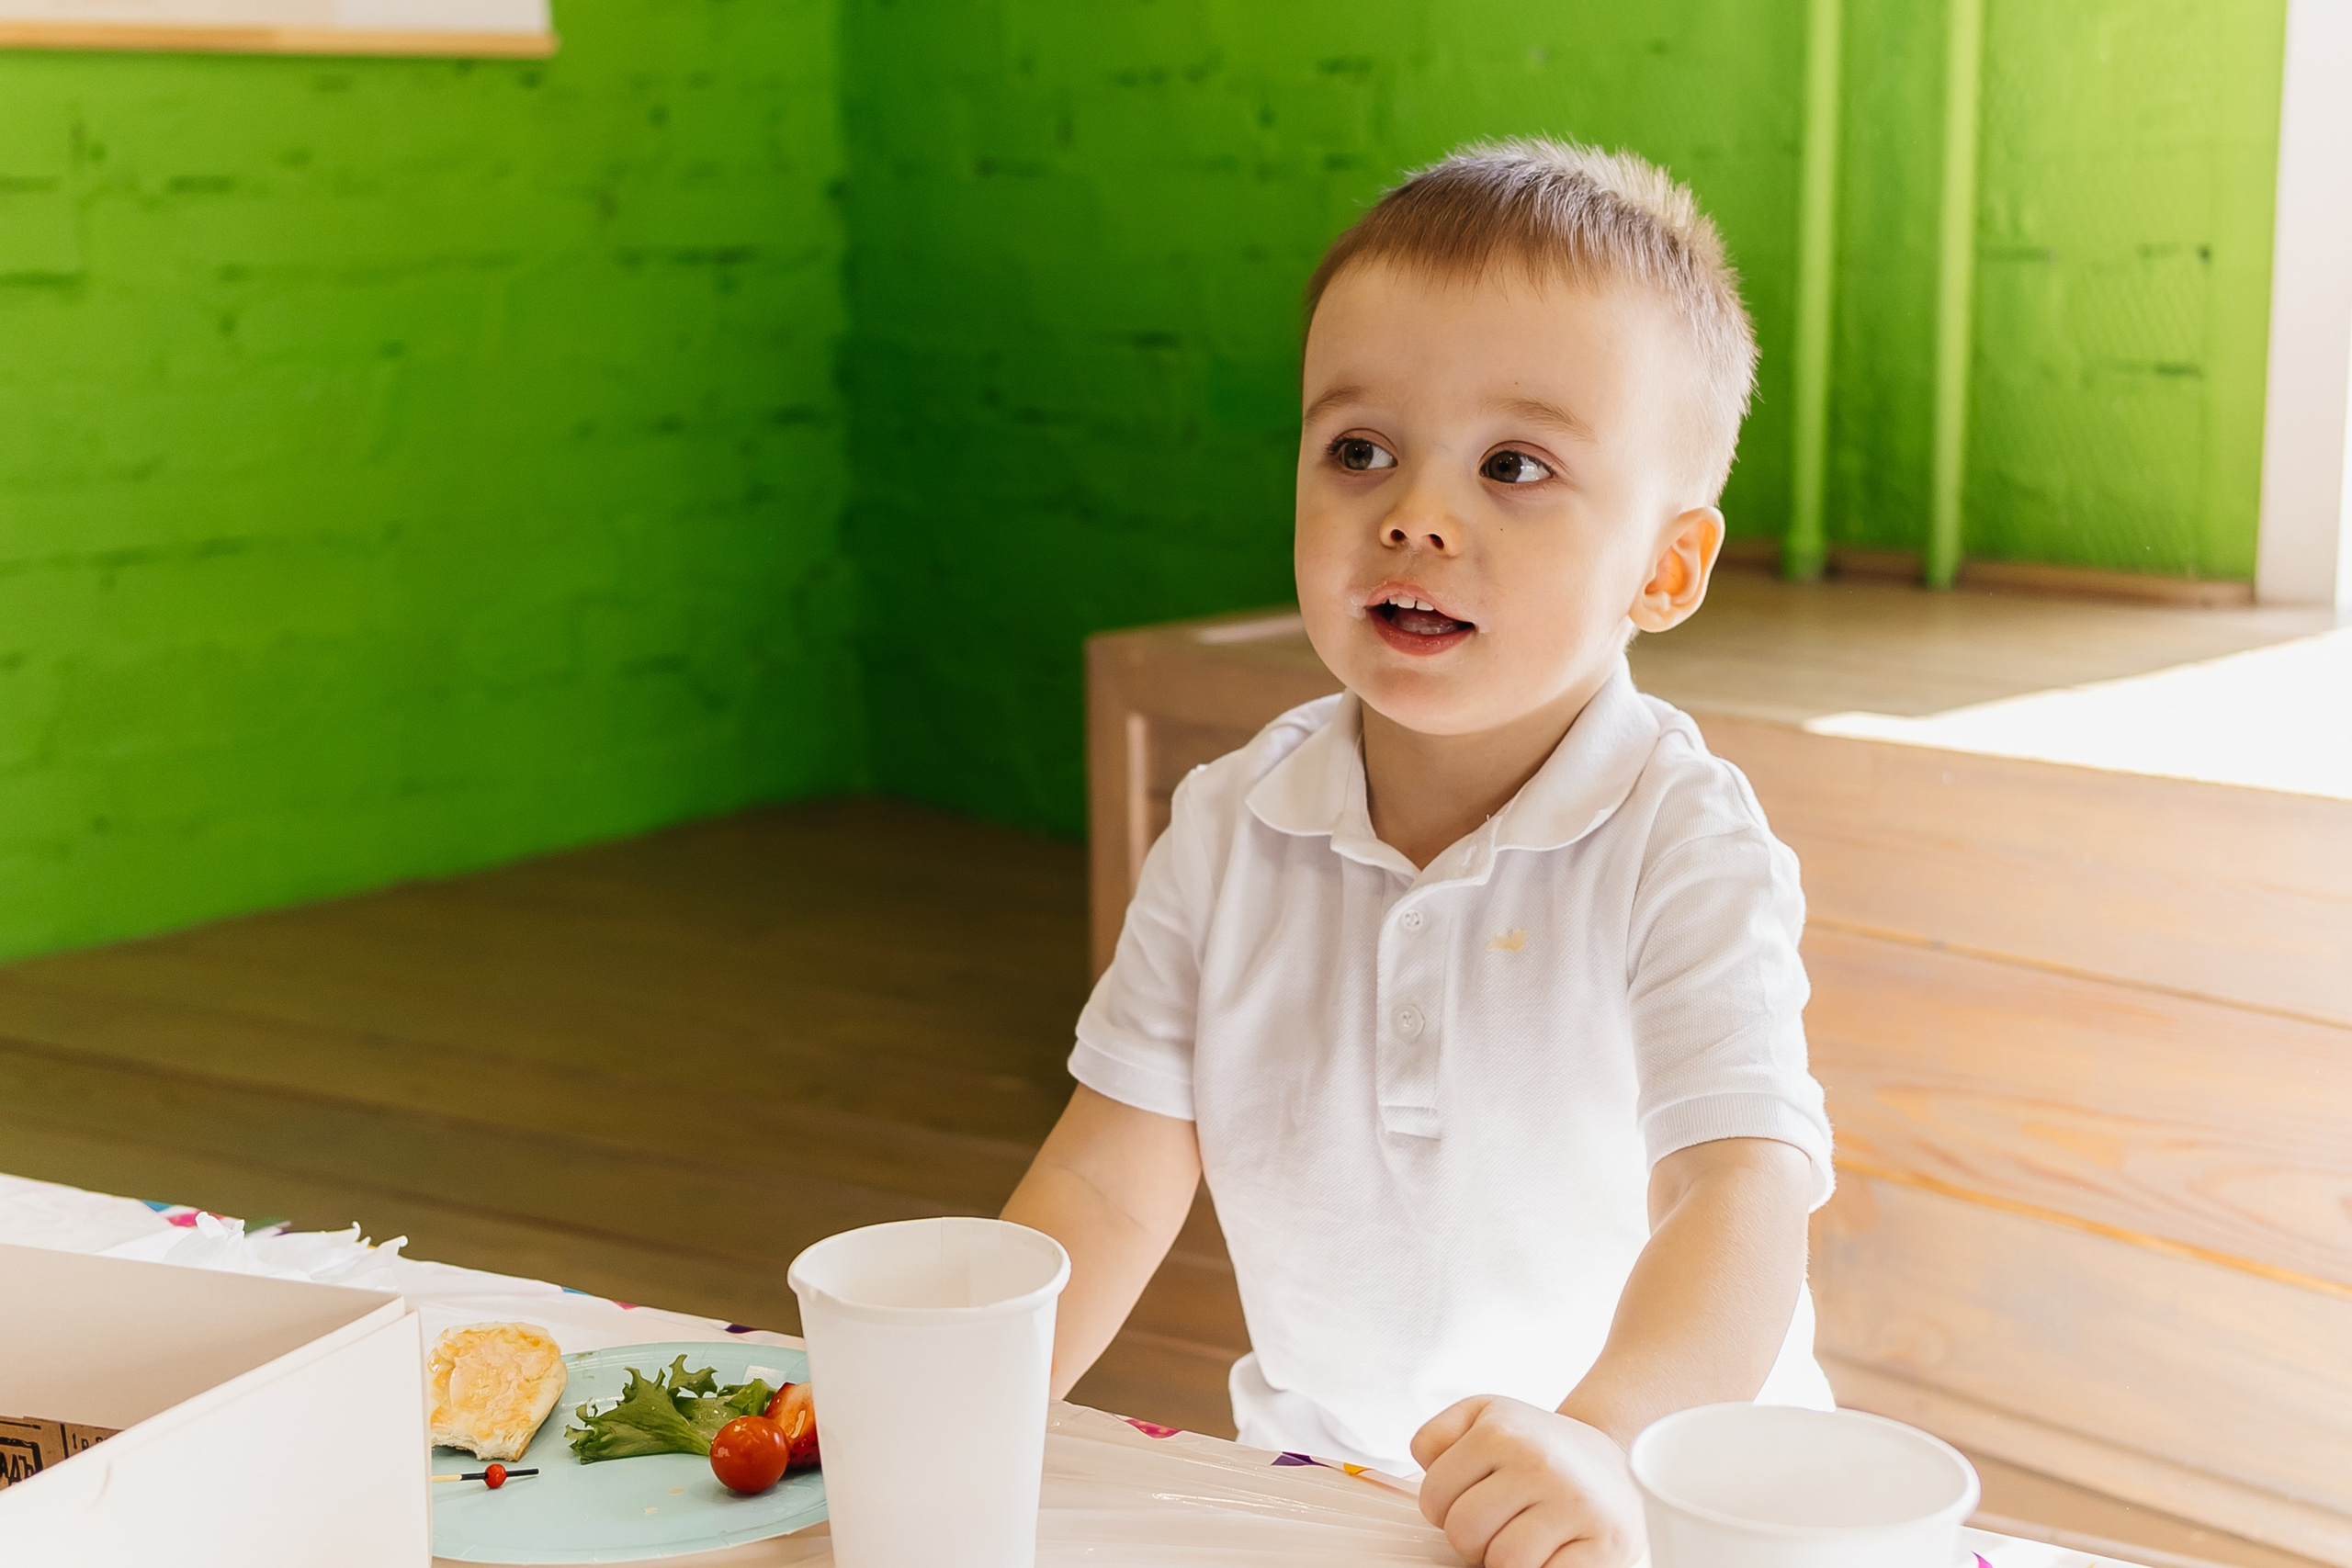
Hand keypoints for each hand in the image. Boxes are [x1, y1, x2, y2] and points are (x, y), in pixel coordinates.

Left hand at [1411, 1396, 1644, 1567]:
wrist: (1614, 1457)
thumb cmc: (1537, 1445)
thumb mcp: (1483, 1416)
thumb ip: (1436, 1437)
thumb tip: (1424, 1466)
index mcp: (1500, 1432)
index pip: (1434, 1499)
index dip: (1444, 1509)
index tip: (1469, 1501)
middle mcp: (1537, 1464)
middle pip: (1465, 1534)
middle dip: (1473, 1539)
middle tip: (1497, 1525)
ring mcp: (1574, 1504)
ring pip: (1503, 1563)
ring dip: (1506, 1560)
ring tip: (1523, 1538)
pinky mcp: (1605, 1543)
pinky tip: (1549, 1553)